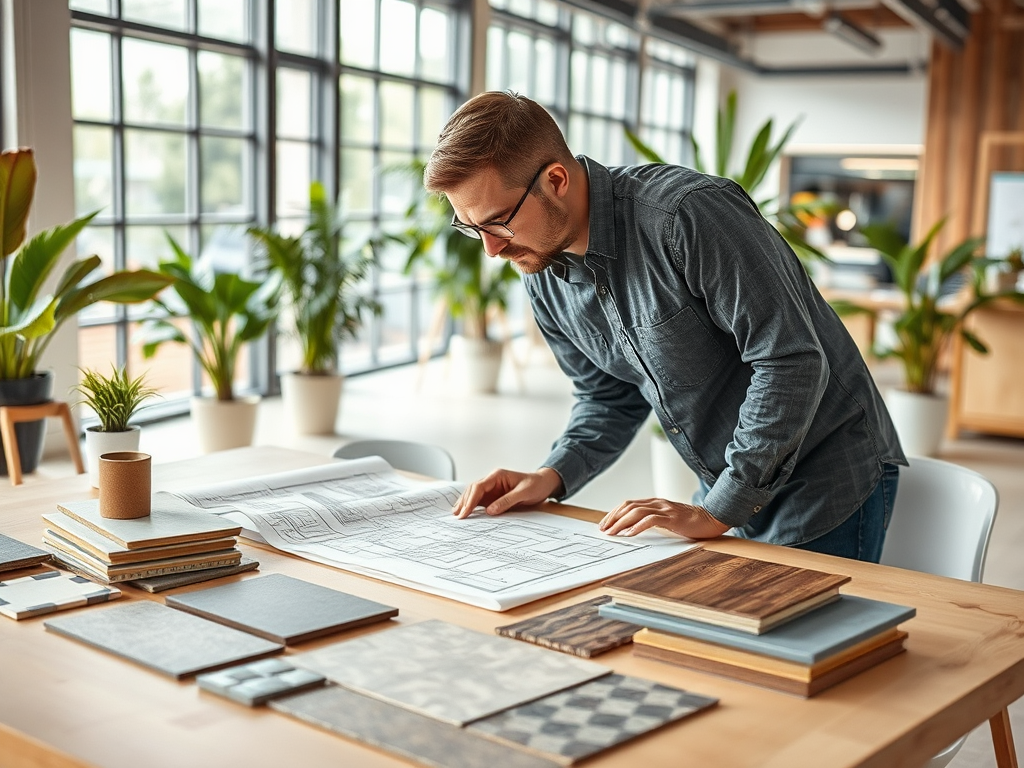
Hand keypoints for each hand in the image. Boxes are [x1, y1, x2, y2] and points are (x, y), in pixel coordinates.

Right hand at [452, 467, 563, 518]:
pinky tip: (465, 513)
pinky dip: (471, 506)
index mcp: (497, 475)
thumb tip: (490, 511)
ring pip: (473, 494)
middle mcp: (492, 481)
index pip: (479, 486)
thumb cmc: (536, 485)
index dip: (470, 500)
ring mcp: (492, 488)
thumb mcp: (524, 493)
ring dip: (465, 504)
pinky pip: (480, 500)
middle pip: (472, 490)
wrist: (544, 484)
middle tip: (458, 516)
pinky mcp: (493, 496)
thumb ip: (507, 501)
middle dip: (464, 502)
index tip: (464, 512)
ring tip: (457, 515)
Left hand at [599, 498, 729, 538]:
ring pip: (637, 512)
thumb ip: (653, 520)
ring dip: (621, 523)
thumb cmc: (690, 522)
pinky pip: (652, 520)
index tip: (604, 524)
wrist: (712, 518)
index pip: (628, 504)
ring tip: (613, 533)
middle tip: (603, 530)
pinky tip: (630, 534)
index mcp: (655, 503)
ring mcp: (665, 509)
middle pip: (628, 506)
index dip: (614, 513)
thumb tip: (633, 530)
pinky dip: (639, 526)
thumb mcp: (667, 519)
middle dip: (613, 518)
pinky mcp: (673, 517)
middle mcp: (657, 503)